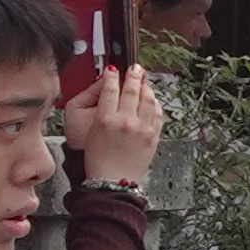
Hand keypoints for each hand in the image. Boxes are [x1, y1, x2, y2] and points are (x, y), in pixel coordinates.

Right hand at [64, 63, 165, 190]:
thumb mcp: (91, 133)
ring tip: (144, 81)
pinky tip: (152, 100)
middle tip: (135, 68)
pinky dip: (155, 104)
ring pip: (148, 99)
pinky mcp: (153, 136)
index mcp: (105, 120)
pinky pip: (157, 114)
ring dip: (146, 87)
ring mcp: (142, 128)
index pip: (110, 89)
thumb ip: (102, 112)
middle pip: (132, 90)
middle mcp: (125, 121)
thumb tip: (110, 96)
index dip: (112, 76)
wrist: (112, 181)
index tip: (113, 69)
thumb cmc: (98, 161)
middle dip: (133, 75)